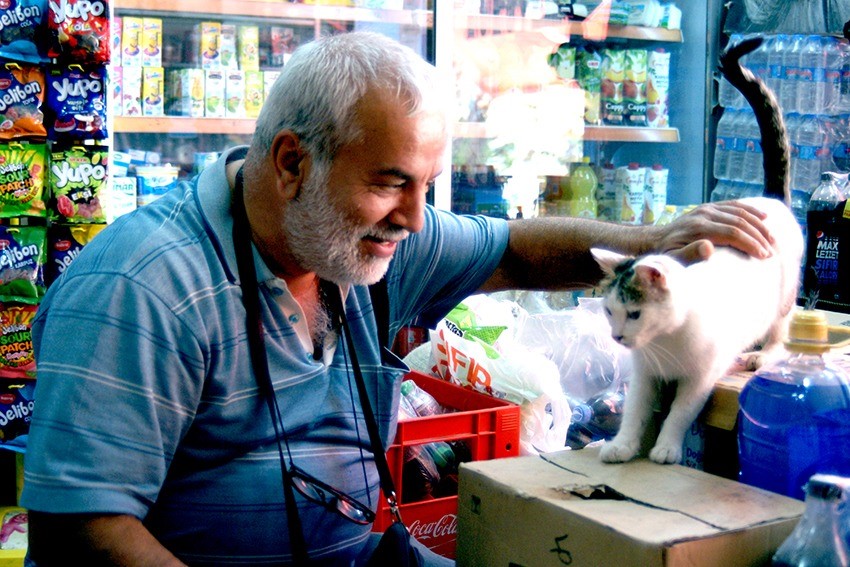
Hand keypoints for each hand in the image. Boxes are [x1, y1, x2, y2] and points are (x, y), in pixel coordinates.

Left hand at [657, 200, 772, 264]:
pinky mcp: (709, 206)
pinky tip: (765, 217)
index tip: (764, 256)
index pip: (732, 233)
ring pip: (740, 212)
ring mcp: (707, 208)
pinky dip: (751, 210)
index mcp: (698, 228)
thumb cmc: (668, 255)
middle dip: (759, 237)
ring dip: (759, 225)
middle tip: (773, 252)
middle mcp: (704, 214)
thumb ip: (690, 255)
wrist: (656, 239)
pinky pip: (734, 205)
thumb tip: (708, 248)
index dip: (750, 244)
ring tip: (773, 240)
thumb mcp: (674, 260)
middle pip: (740, 222)